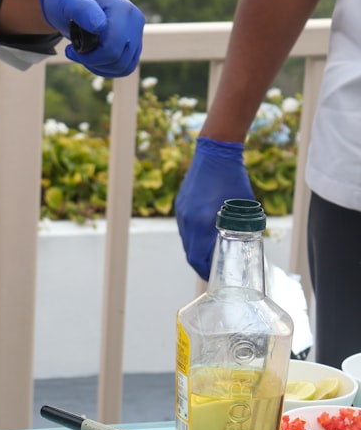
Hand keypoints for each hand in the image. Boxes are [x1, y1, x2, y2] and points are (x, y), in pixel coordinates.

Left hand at [37, 0, 143, 77]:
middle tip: (76, 52)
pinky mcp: (134, 42)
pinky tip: (93, 59)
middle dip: (93, 62)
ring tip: (84, 55)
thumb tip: (99, 25)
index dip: (88, 57)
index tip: (70, 49)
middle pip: (118, 60)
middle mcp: (135, 20)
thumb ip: (82, 9)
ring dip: (100, 67)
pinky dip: (108, 69)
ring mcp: (137, 31)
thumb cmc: (67, 0)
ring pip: (124, 67)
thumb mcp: (68, 1)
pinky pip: (126, 67)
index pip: (111, 50)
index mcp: (123, 10)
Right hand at [175, 137, 254, 279]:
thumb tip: (250, 241)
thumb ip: (243, 225)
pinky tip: (205, 232)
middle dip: (200, 262)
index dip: (204, 271)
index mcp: (202, 222)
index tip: (212, 276)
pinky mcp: (180, 205)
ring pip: (186, 240)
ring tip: (210, 251)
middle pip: (189, 251)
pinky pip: (185, 227)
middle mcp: (188, 220)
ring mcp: (181, 212)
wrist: (214, 153)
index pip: (196, 258)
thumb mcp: (244, 206)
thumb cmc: (233, 178)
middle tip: (214, 267)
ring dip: (196, 248)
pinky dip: (193, 235)